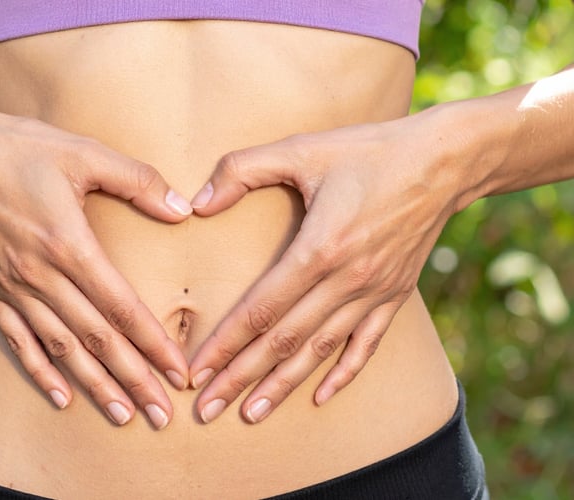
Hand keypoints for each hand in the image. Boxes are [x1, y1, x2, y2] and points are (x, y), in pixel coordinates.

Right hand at [0, 104, 191, 428]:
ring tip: (124, 415)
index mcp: (69, 244)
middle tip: (162, 415)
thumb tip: (183, 209)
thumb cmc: (23, 149)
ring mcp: (14, 288)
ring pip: (60, 349)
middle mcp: (41, 276)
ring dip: (94, 385)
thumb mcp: (85, 153)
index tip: (179, 373)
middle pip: (96, 340)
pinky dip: (39, 371)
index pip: (121, 307)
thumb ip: (138, 181)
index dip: (153, 344)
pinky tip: (61, 396)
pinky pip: (17, 340)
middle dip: (133, 380)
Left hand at [188, 117, 458, 422]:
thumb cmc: (368, 150)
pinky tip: (320, 398)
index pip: (260, 309)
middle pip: (283, 341)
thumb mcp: (301, 148)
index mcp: (319, 248)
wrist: (445, 160)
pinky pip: (365, 345)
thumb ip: (241, 170)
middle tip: (206, 409)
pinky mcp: (394, 295)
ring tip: (250, 414)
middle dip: (240, 378)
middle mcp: (346, 280)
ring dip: (282, 385)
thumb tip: (197, 204)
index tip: (195, 372)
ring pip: (319, 351)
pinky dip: (342, 374)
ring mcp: (373, 292)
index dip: (224, 344)